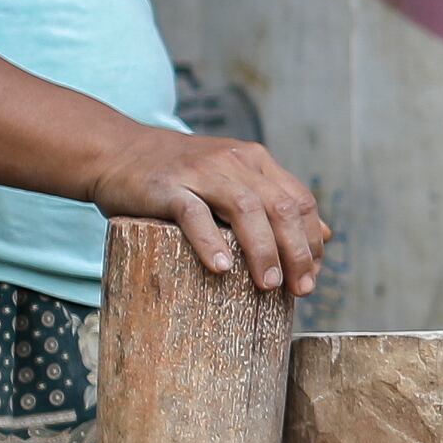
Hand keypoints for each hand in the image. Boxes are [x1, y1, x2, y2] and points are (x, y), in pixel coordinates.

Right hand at [86, 126, 326, 294]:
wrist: (115, 152)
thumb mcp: (233, 181)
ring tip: (268, 285)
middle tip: (299, 289)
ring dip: (263, 250)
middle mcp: (233, 162)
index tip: (312, 276)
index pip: (300, 201)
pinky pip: (194, 213)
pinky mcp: (167, 187)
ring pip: (246, 209)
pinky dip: (210, 241)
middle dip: (297, 251)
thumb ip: (276, 202)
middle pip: (281, 207)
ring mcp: (200, 172)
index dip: (312, 240)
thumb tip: (326, 235)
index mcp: (255, 162)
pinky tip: (220, 269)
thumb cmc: (179, 177)